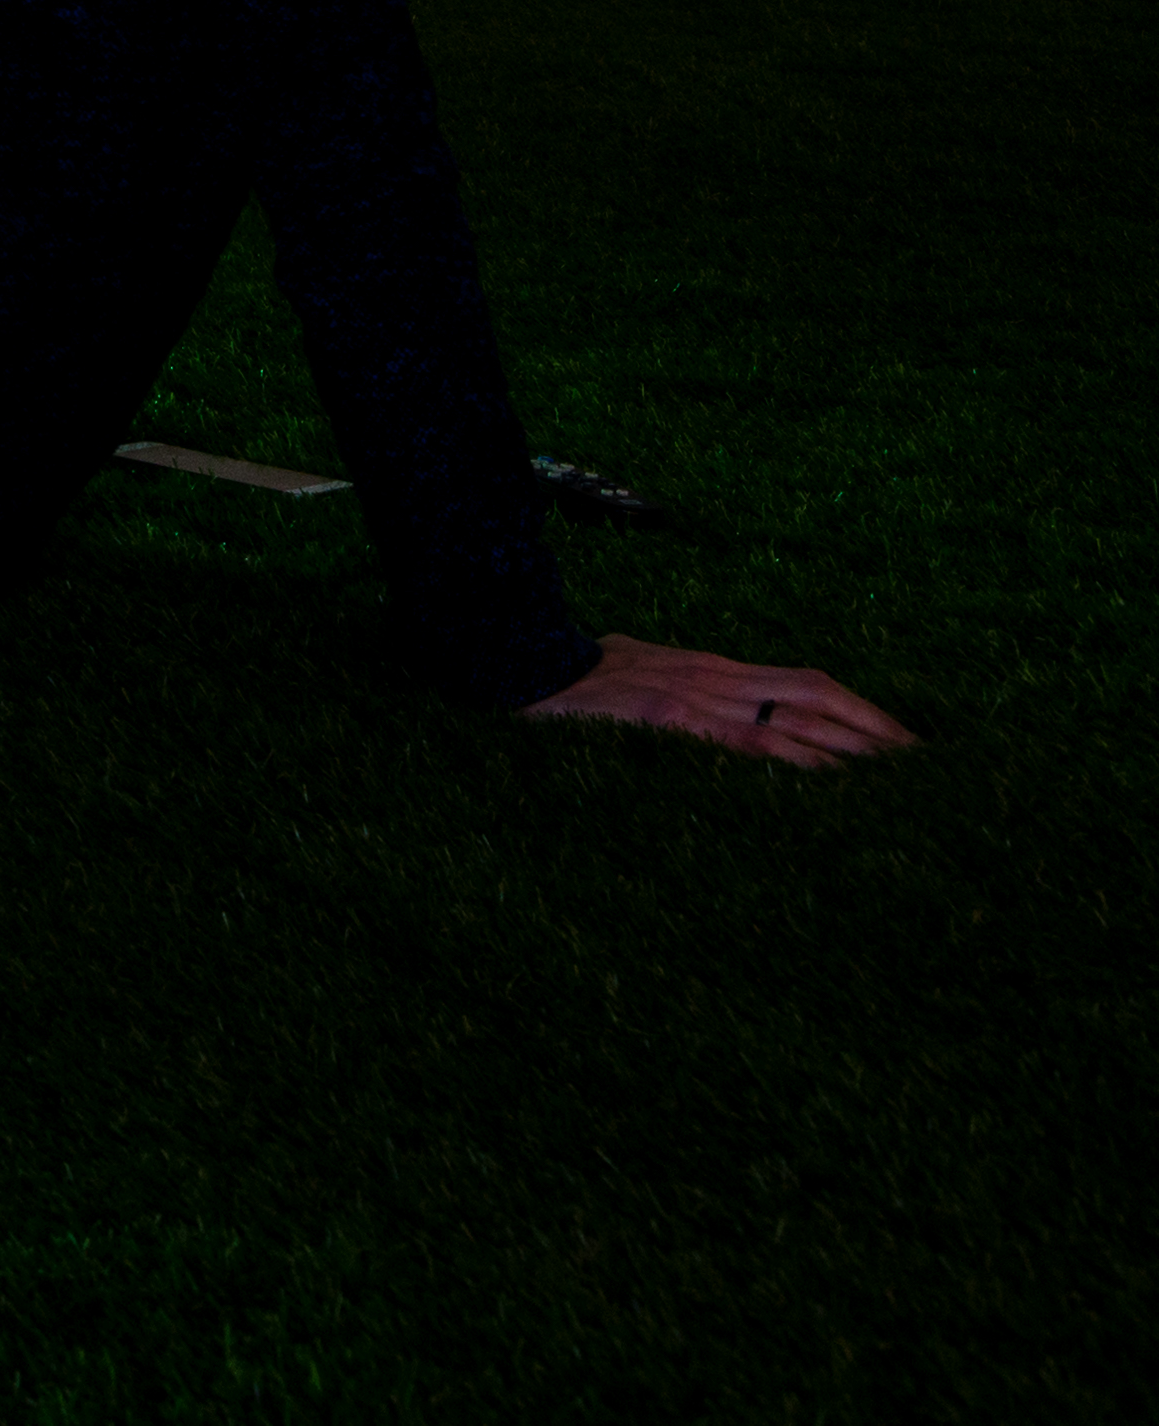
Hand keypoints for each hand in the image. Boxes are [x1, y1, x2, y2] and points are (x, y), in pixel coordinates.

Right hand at [521, 634, 914, 767]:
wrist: (519, 661)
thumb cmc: (566, 673)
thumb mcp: (627, 670)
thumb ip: (661, 681)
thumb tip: (667, 689)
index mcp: (710, 668)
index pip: (804, 682)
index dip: (858, 707)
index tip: (900, 737)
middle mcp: (715, 678)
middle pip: (817, 694)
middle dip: (875, 728)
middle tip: (926, 764)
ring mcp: (695, 699)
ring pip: (795, 718)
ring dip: (852, 748)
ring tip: (899, 780)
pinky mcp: (672, 721)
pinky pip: (748, 742)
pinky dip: (795, 761)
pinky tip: (828, 783)